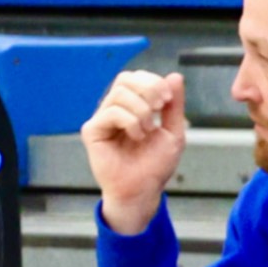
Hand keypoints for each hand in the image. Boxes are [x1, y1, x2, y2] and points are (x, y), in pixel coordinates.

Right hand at [80, 69, 187, 230]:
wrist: (143, 190)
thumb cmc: (155, 165)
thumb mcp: (173, 131)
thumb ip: (174, 105)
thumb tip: (175, 76)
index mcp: (132, 107)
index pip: (136, 78)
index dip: (153, 81)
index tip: (168, 99)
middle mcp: (114, 109)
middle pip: (124, 79)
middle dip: (148, 89)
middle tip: (159, 108)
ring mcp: (102, 119)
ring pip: (119, 94)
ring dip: (141, 110)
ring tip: (148, 130)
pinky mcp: (92, 130)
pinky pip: (111, 112)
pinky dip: (130, 122)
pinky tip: (137, 137)